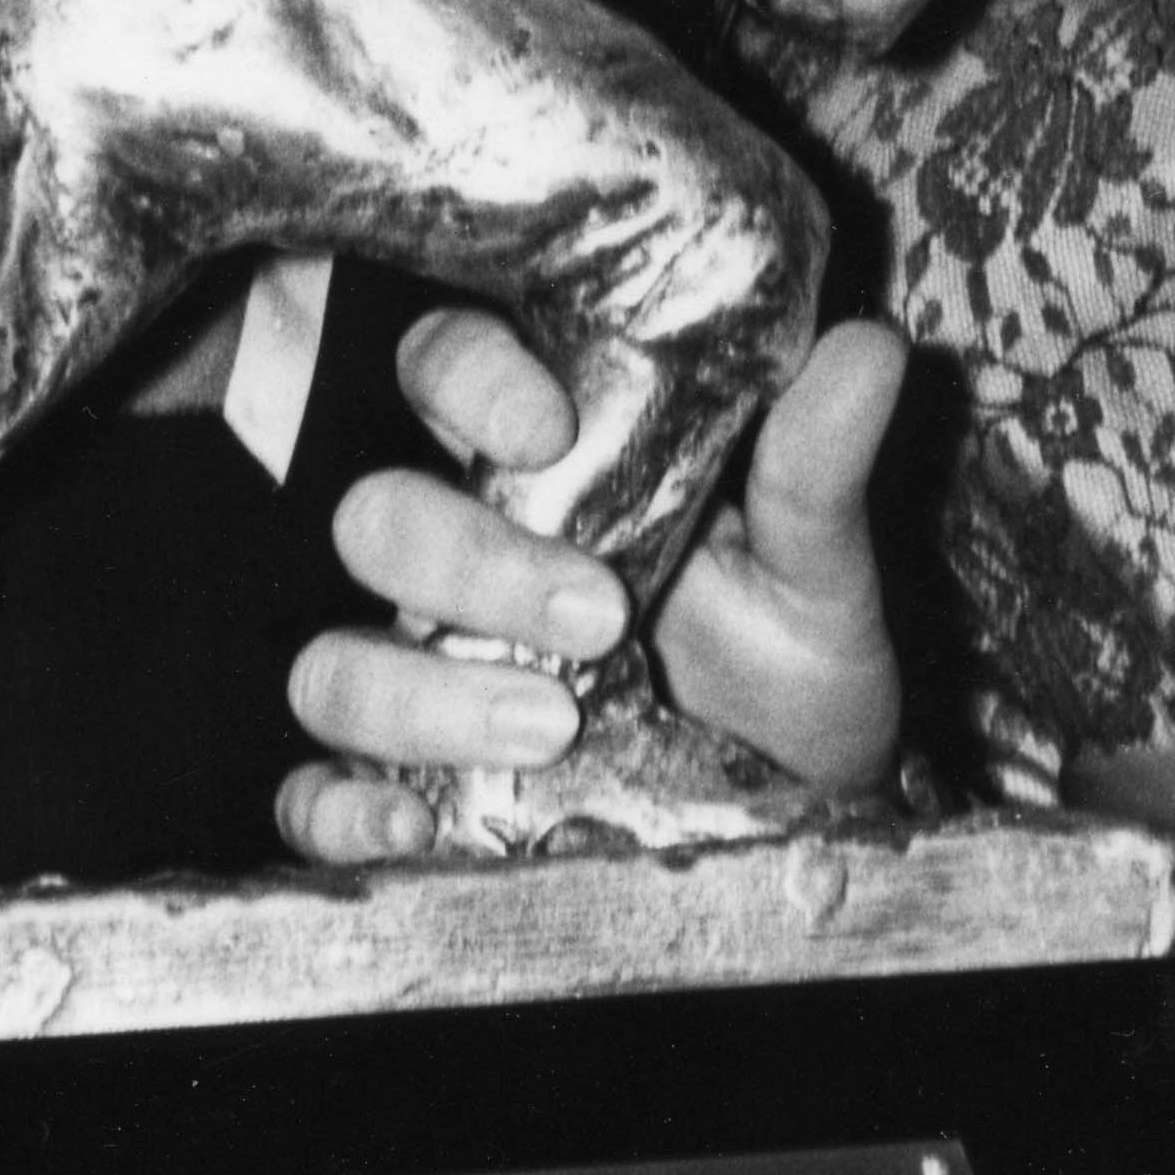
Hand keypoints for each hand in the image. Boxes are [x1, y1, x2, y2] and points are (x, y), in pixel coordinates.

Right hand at [273, 310, 906, 863]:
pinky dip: (337, 810)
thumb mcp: (814, 572)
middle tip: (596, 616)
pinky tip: (409, 825)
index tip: (544, 429)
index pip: (440, 368)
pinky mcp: (402, 791)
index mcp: (540, 467)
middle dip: (468, 563)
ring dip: (416, 693)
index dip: (465, 381)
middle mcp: (456, 561)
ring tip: (549, 726)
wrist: (798, 812)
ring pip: (330, 662)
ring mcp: (414, 677)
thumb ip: (815, 470)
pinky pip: (307, 798)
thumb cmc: (791, 663)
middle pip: (374, 519)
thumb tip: (867, 349)